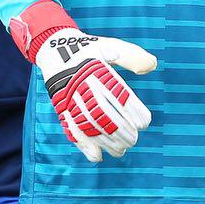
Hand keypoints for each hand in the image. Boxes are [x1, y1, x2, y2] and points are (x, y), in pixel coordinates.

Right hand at [10, 1, 156, 162]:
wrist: (53, 50)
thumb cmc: (87, 50)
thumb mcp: (110, 47)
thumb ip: (131, 56)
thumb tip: (152, 65)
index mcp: (98, 71)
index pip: (120, 97)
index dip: (134, 113)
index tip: (144, 122)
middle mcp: (84, 87)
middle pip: (106, 116)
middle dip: (123, 133)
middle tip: (133, 140)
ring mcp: (71, 99)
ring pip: (90, 127)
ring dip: (107, 143)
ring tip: (121, 150)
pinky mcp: (61, 109)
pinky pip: (71, 130)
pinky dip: (84, 146)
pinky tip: (97, 157)